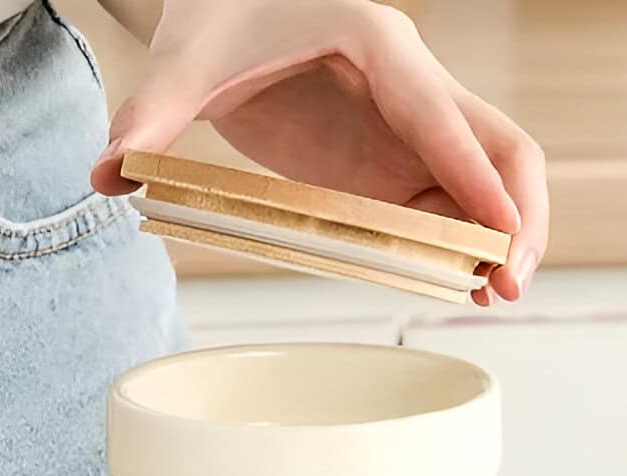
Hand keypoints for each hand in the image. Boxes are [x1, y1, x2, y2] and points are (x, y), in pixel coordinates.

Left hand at [90, 0, 547, 304]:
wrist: (230, 5)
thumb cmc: (220, 14)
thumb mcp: (183, 60)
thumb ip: (151, 114)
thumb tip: (108, 172)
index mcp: (377, 42)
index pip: (443, 117)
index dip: (476, 180)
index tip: (499, 239)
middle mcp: (416, 83)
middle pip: (504, 150)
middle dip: (518, 218)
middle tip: (509, 284)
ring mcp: (417, 127)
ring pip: (495, 181)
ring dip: (504, 239)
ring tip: (493, 295)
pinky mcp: (404, 161)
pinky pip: (459, 204)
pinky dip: (471, 245)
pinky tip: (466, 284)